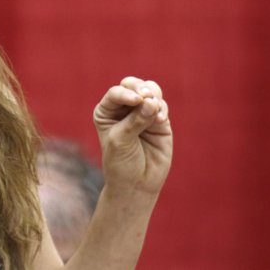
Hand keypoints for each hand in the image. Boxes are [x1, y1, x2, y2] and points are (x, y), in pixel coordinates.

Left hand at [93, 76, 172, 194]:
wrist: (136, 184)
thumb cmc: (121, 162)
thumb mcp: (121, 140)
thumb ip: (135, 120)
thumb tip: (151, 101)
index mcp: (106, 111)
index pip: (116, 93)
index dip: (126, 93)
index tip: (136, 100)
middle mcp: (123, 108)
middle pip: (133, 86)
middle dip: (141, 88)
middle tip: (147, 97)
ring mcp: (142, 113)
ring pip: (151, 92)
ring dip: (154, 96)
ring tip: (155, 108)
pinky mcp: (159, 121)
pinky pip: (162, 107)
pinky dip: (162, 109)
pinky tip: (159, 119)